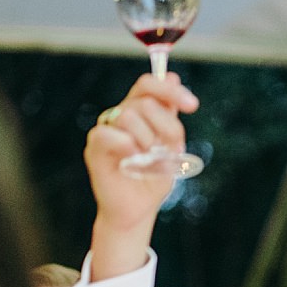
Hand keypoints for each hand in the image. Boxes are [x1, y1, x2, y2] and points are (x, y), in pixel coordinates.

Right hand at [83, 73, 199, 280]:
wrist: (138, 209)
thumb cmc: (153, 179)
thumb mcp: (171, 147)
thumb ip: (170, 117)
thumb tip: (173, 77)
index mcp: (141, 113)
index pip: (149, 85)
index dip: (170, 90)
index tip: (192, 106)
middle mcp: (121, 116)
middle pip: (145, 101)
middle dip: (165, 127)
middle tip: (166, 150)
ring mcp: (107, 130)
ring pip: (128, 115)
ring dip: (147, 141)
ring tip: (147, 160)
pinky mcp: (94, 147)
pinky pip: (109, 134)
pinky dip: (126, 146)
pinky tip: (132, 160)